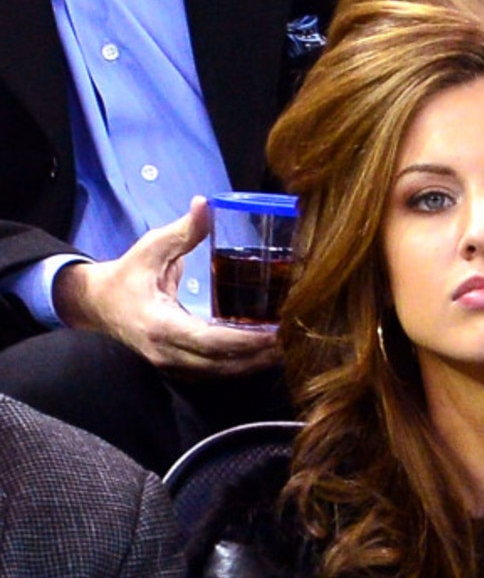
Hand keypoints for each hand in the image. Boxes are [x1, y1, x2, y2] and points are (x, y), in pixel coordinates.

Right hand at [53, 196, 280, 379]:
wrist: (96, 305)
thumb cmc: (127, 275)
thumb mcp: (151, 248)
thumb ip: (182, 231)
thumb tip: (206, 203)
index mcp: (159, 325)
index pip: (207, 341)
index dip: (242, 341)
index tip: (273, 334)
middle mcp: (165, 353)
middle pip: (220, 364)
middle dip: (257, 356)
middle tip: (291, 340)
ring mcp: (171, 366)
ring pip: (219, 374)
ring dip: (253, 364)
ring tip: (285, 348)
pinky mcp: (177, 369)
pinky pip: (213, 373)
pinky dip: (239, 365)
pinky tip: (263, 354)